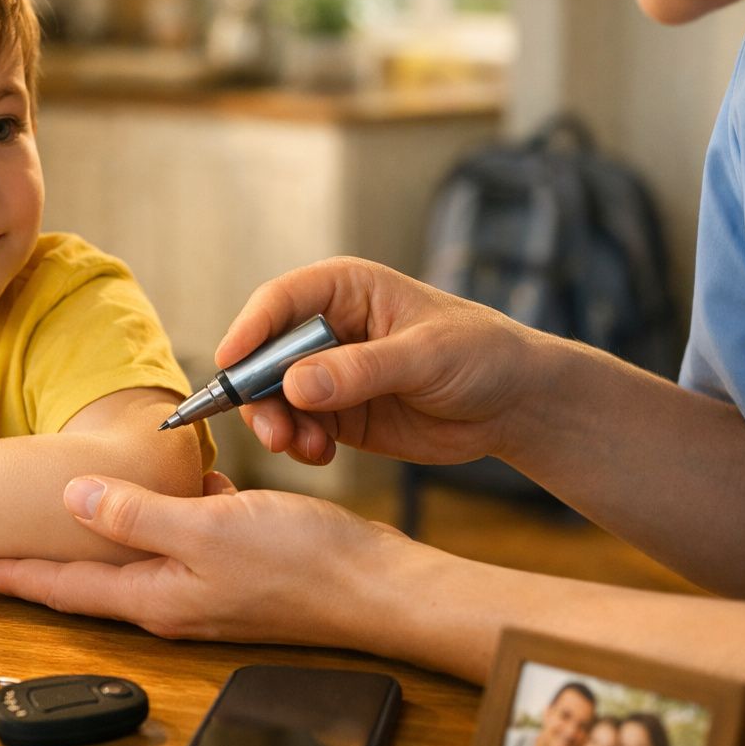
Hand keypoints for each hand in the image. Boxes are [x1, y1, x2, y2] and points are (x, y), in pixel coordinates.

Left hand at [0, 471, 415, 646]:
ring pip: (131, 559)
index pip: (66, 587)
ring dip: (97, 538)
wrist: (374, 586)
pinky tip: (164, 490)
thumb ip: (135, 516)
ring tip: (60, 516)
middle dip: (40, 563)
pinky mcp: (231, 570)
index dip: (14, 575)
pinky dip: (156, 519)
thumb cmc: (299, 562)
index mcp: (155, 596)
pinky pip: (175, 542)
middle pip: (89, 580)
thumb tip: (72, 499)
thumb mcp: (205, 528)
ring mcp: (202, 587)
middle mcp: (171, 599)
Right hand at [216, 257, 541, 466]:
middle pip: (263, 355)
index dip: (249, 330)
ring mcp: (328, 374)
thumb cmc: (480, 354)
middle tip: (271, 430)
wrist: (515, 403)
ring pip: (273, 397)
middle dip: (257, 393)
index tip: (230, 365)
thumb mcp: (425, 356)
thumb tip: (297, 385)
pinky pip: (298, 428)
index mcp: (344, 290)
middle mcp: (326, 329)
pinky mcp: (337, 415)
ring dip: (276, 424)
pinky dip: (298, 444)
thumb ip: (361, 370)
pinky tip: (319, 455)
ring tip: (301, 447)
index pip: (279, 302)